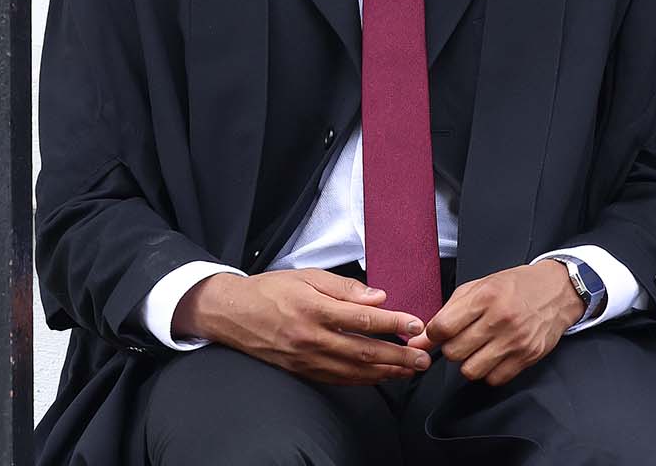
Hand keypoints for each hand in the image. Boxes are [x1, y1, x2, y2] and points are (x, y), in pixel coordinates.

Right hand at [173, 269, 432, 385]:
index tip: (415, 324)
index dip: (393, 323)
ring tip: (410, 370)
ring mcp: (306, 358)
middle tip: (423, 358)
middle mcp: (311, 337)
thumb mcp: (307, 276)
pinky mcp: (302, 370)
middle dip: (398, 356)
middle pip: (363, 351)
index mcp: (314, 308)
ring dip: (386, 372)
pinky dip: (363, 380)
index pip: (362, 319)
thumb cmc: (271, 289)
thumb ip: (345, 288)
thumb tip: (378, 297)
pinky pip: (338, 378)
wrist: (232, 313)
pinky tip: (380, 377)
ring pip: (353, 370)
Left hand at [409, 261, 583, 386]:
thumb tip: (417, 342)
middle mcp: (500, 319)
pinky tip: (495, 356)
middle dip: (452, 348)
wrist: (558, 290)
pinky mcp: (528, 356)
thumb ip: (446, 313)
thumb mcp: (479, 288)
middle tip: (463, 338)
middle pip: (454, 352)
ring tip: (478, 349)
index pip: (442, 328)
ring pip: (471, 371)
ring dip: (469, 362)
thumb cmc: (515, 286)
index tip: (441, 332)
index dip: (435, 334)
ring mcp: (515, 340)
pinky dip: (489, 372)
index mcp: (485, 296)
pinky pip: (494, 379)